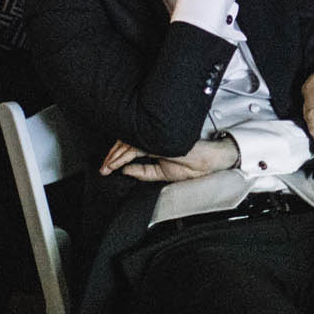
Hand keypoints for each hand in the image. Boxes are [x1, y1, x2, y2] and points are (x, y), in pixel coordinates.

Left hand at [105, 134, 240, 181]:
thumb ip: (145, 172)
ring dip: (115, 157)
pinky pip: (136, 147)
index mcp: (154, 145)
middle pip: (126, 144)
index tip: (107, 168)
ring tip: (107, 167)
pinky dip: (124, 156)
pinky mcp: (159, 141)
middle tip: (103, 168)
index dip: (117, 157)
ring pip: (128, 144)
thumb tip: (125, 171)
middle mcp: (153, 139)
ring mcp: (155, 139)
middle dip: (112, 157)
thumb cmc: (193, 166)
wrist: (210, 161)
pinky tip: (117, 164)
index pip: (130, 147)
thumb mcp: (164, 174)